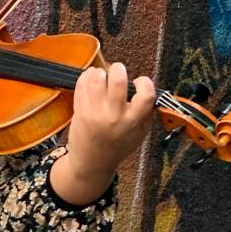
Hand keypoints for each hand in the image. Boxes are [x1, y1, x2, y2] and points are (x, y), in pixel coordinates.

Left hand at [52, 62, 154, 203]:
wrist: (92, 162)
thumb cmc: (118, 146)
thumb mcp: (140, 134)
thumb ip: (147, 113)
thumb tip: (149, 89)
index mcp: (133, 121)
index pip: (146, 94)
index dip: (144, 82)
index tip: (138, 82)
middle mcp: (114, 116)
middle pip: (117, 80)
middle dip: (118, 69)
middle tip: (117, 71)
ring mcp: (95, 113)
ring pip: (96, 79)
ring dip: (100, 72)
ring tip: (102, 76)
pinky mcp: (80, 111)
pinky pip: (82, 84)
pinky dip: (86, 76)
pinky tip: (91, 79)